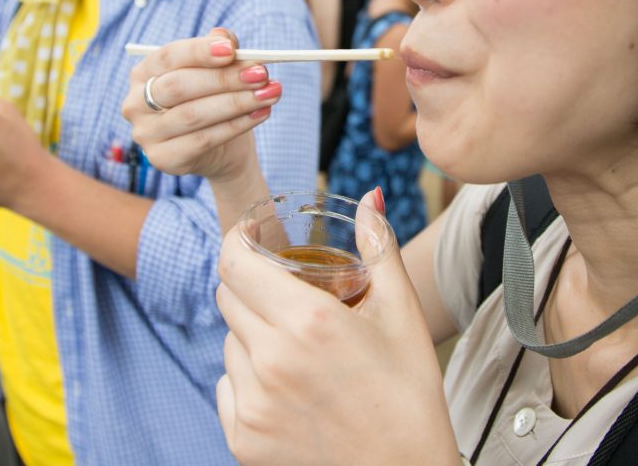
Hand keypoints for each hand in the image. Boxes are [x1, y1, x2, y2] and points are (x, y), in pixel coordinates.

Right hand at [121, 29, 280, 186]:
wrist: (221, 150)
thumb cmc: (214, 100)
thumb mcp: (218, 71)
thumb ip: (220, 50)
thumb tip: (225, 36)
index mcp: (143, 72)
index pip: (167, 56)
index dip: (199, 51)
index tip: (232, 50)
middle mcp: (136, 103)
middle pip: (178, 86)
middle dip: (223, 78)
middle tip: (261, 73)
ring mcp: (146, 134)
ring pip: (193, 115)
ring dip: (236, 102)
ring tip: (270, 92)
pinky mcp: (163, 159)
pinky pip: (203, 140)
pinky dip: (236, 125)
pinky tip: (261, 113)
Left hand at [215, 190, 460, 465]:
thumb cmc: (410, 396)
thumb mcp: (402, 315)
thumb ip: (379, 247)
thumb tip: (370, 198)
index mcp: (309, 322)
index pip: (236, 263)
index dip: (237, 240)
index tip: (250, 234)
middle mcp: (273, 361)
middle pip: (228, 297)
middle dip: (251, 284)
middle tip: (286, 293)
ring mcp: (253, 404)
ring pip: (230, 342)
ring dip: (253, 334)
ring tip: (299, 349)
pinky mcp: (243, 439)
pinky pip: (227, 387)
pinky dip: (248, 380)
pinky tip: (289, 388)